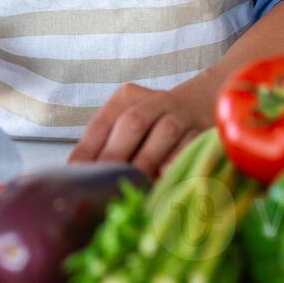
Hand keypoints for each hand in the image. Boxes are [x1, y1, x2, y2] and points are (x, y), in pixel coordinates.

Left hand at [68, 81, 214, 178]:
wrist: (206, 104)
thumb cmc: (156, 125)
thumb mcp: (131, 127)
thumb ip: (110, 147)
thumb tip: (84, 179)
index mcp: (127, 97)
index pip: (102, 122)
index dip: (88, 149)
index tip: (76, 173)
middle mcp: (154, 100)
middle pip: (132, 123)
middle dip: (117, 154)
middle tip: (105, 183)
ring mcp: (181, 113)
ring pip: (164, 131)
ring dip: (148, 161)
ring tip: (134, 186)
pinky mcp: (204, 129)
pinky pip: (191, 146)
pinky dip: (177, 164)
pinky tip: (166, 181)